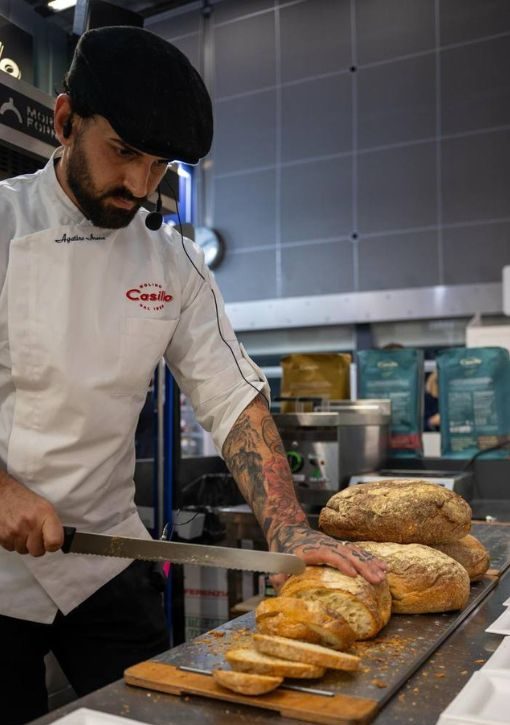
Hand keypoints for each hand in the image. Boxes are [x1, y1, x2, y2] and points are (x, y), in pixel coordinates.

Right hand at [0, 470, 62, 555]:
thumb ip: (52, 525)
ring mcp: (15, 530)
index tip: (52, 543)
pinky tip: (14, 530)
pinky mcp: (2, 535)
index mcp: (45, 515)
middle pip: (37, 552)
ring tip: (23, 530)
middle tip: (34, 535)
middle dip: (37, 546)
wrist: (4, 493)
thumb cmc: (25, 500)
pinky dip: (13, 542)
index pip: (54, 541)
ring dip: (23, 544)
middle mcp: (30, 523)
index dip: (54, 546)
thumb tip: (57, 542)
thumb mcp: (45, 507)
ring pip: (23, 551)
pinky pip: (11, 548)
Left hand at [270, 525, 387, 590]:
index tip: (353, 575)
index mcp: (312, 549)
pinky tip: (383, 566)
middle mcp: (326, 545)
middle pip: (347, 554)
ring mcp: (334, 545)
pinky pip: (357, 552)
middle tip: (377, 579)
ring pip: (355, 552)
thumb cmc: (282, 547)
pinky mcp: (338, 547)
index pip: (329, 555)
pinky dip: (370, 559)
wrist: (287, 528)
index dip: (341, 564)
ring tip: (384, 574)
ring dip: (370, 563)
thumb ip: (277, 573)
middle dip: (363, 566)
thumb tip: (278, 584)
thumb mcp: (277, 560)